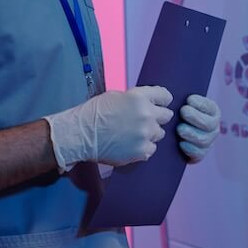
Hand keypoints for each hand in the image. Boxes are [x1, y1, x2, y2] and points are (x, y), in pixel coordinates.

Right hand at [45, 86, 172, 170]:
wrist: (80, 135)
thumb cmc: (93, 114)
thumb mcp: (116, 97)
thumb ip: (136, 100)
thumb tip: (149, 104)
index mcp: (139, 98)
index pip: (165, 96)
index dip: (162, 100)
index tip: (160, 104)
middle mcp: (146, 115)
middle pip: (167, 116)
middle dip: (157, 117)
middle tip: (143, 121)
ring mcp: (146, 134)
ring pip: (159, 133)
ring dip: (150, 133)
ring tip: (132, 134)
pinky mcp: (143, 151)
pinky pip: (152, 148)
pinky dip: (143, 147)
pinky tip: (129, 144)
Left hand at [176, 94, 219, 162]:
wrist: (168, 131)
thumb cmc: (174, 111)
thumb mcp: (179, 101)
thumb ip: (180, 97)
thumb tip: (170, 92)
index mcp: (211, 112)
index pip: (210, 108)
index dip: (201, 104)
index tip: (189, 100)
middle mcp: (213, 127)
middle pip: (209, 124)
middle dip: (196, 117)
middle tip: (183, 112)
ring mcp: (208, 141)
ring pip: (204, 140)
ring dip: (192, 134)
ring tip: (180, 129)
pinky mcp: (200, 154)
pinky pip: (199, 154)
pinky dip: (191, 149)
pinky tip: (182, 144)